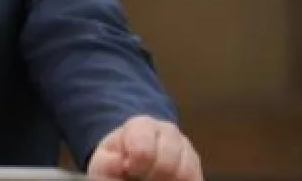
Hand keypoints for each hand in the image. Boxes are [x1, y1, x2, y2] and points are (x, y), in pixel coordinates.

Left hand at [87, 115, 201, 180]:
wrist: (132, 160)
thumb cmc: (117, 162)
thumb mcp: (104, 161)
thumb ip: (106, 163)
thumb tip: (118, 163)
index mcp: (142, 126)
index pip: (145, 149)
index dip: (137, 165)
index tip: (130, 170)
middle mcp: (169, 132)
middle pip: (168, 163)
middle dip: (152, 177)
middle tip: (142, 179)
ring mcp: (186, 149)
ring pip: (186, 173)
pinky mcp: (197, 167)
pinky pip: (195, 179)